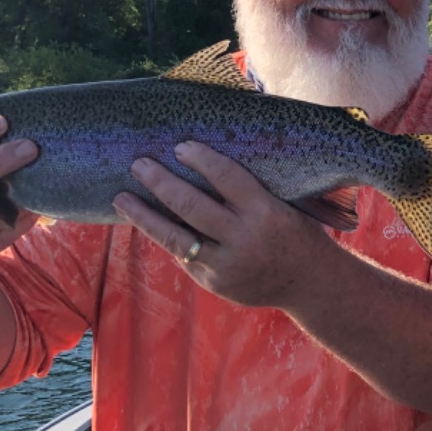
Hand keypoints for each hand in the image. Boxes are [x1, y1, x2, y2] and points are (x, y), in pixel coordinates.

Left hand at [113, 141, 329, 309]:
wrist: (309, 284)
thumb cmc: (297, 233)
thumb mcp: (283, 205)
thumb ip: (250, 190)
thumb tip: (207, 159)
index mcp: (266, 212)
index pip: (227, 177)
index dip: (201, 159)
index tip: (180, 146)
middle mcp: (243, 239)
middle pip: (191, 206)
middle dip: (160, 182)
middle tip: (139, 164)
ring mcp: (225, 265)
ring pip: (175, 237)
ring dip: (144, 215)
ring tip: (122, 198)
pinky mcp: (214, 282)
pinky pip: (183, 255)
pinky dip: (167, 237)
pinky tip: (150, 222)